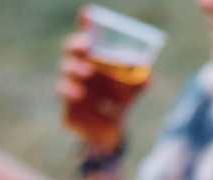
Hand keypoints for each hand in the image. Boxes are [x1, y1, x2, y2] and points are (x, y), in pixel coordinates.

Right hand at [57, 10, 147, 149]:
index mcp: (94, 60)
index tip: (88, 14)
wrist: (111, 132)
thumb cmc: (119, 101)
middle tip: (86, 47)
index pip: (87, 36)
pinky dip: (70, 94)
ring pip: (65, 75)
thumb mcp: (132, 89)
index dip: (86, 24)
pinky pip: (64, 99)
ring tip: (86, 72)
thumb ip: (140, 81)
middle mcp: (79, 70)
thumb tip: (148, 75)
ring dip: (74, 72)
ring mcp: (71, 88)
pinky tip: (78, 94)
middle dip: (76, 46)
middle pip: (71, 52)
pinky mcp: (68, 109)